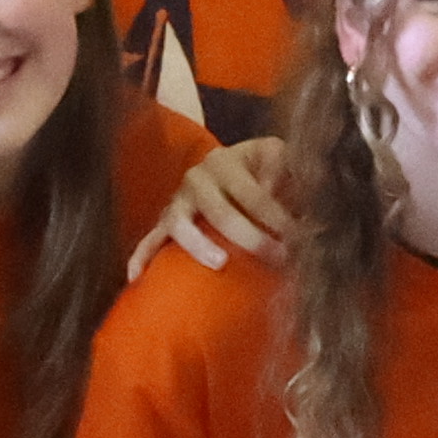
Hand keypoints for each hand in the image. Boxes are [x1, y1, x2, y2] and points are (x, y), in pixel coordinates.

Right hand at [129, 137, 297, 279]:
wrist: (231, 169)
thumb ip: (291, 173)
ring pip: (180, 224)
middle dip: (252, 238)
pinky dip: (141, 257)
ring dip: (200, 246)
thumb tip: (301, 206)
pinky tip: (136, 277)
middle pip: (220, 211)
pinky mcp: (166, 222)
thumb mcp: (280, 160)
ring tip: (220, 263)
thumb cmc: (264, 170)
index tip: (300, 238)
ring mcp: (178, 200)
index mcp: (226, 160)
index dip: (278, 217)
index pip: (253, 192)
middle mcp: (196, 177)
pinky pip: (150, 239)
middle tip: (279, 257)